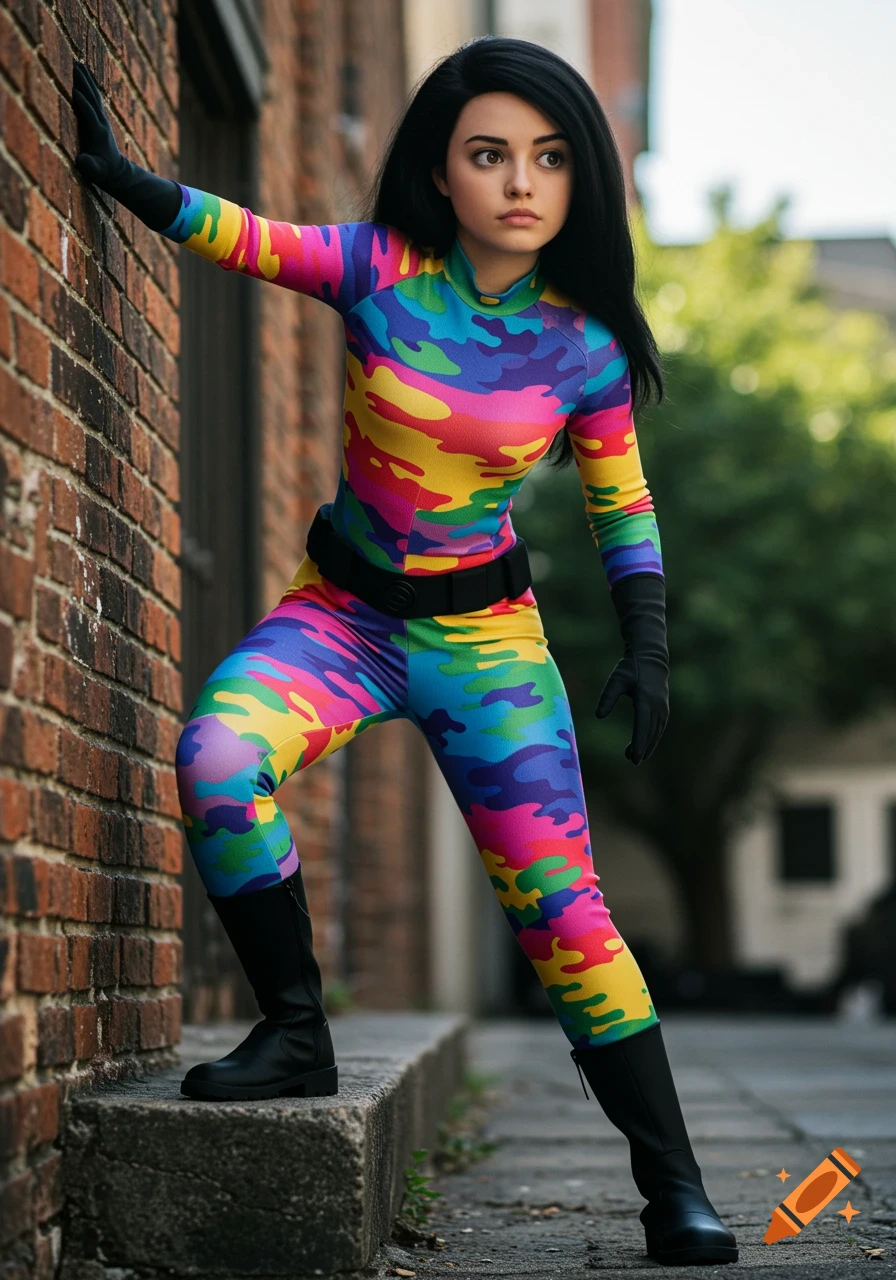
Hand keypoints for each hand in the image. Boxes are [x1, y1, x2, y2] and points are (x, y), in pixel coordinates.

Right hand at [72, 61, 127, 190]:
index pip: (89, 114)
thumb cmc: (102, 173)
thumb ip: (89, 166)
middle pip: (92, 98)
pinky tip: (83, 73)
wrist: (116, 172)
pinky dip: (88, 84)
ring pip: (93, 94)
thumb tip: (82, 161)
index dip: (83, 104)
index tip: (74, 91)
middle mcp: (101, 122)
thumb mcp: (95, 172)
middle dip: (83, 82)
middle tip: (74, 65)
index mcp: (97, 133)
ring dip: (86, 78)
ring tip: (77, 62)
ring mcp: (101, 119)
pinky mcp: (99, 118)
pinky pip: (93, 97)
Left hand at [595, 572, 669, 764]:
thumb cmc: (630, 667)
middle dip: (642, 748)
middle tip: (633, 761)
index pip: (642, 726)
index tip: (634, 756)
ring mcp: (662, 707)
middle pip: (650, 732)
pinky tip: (644, 745)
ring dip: (648, 745)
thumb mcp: (616, 680)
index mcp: (646, 699)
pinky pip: (659, 727)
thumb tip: (599, 716)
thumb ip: (608, 697)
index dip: (638, 742)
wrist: (651, 657)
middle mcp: (657, 705)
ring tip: (635, 757)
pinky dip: (652, 737)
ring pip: (656, 731)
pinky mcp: (663, 707)